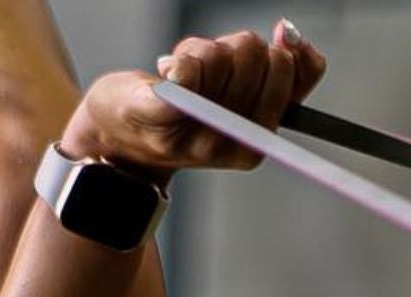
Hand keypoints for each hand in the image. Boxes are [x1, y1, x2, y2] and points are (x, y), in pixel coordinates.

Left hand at [59, 18, 327, 179]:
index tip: (268, 49)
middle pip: (256, 57)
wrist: (118, 135)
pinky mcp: (157, 116)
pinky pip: (186, 76)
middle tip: (213, 63)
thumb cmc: (182, 108)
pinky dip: (184, 63)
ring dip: (202, 50)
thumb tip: (292, 38)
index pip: (291, 76)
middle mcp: (231, 143)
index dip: (281, 51)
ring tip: (184, 69)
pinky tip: (172, 69)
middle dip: (236, 46)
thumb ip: (278, 73)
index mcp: (255, 143)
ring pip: (220, 55)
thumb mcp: (238, 95)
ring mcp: (195, 133)